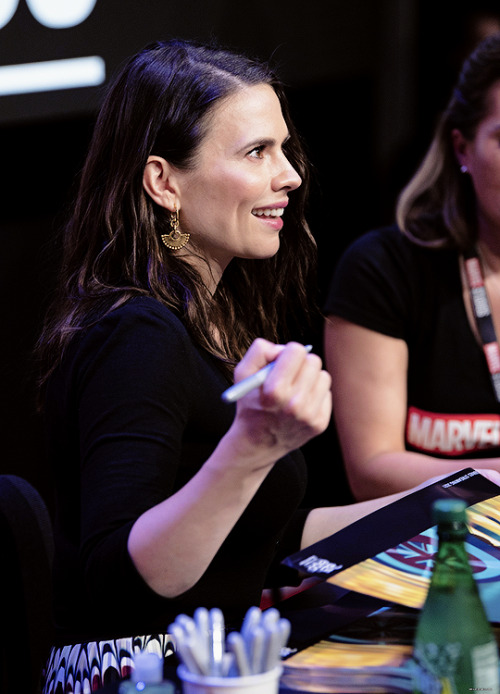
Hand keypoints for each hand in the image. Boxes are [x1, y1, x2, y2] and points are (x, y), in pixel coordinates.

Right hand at [229, 339, 331, 462]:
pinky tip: (300, 403)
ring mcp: (309, 417)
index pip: (297, 351)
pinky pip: (326, 393)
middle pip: (313, 361)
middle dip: (300, 363)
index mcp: (274, 391)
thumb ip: (259, 352)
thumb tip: (284, 348)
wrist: (257, 443)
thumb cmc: (250, 403)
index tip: (282, 360)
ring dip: (310, 378)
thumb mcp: (243, 375)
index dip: (288, 352)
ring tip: (295, 388)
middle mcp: (294, 405)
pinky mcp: (319, 425)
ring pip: (323, 376)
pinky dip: (314, 394)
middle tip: (290, 373)